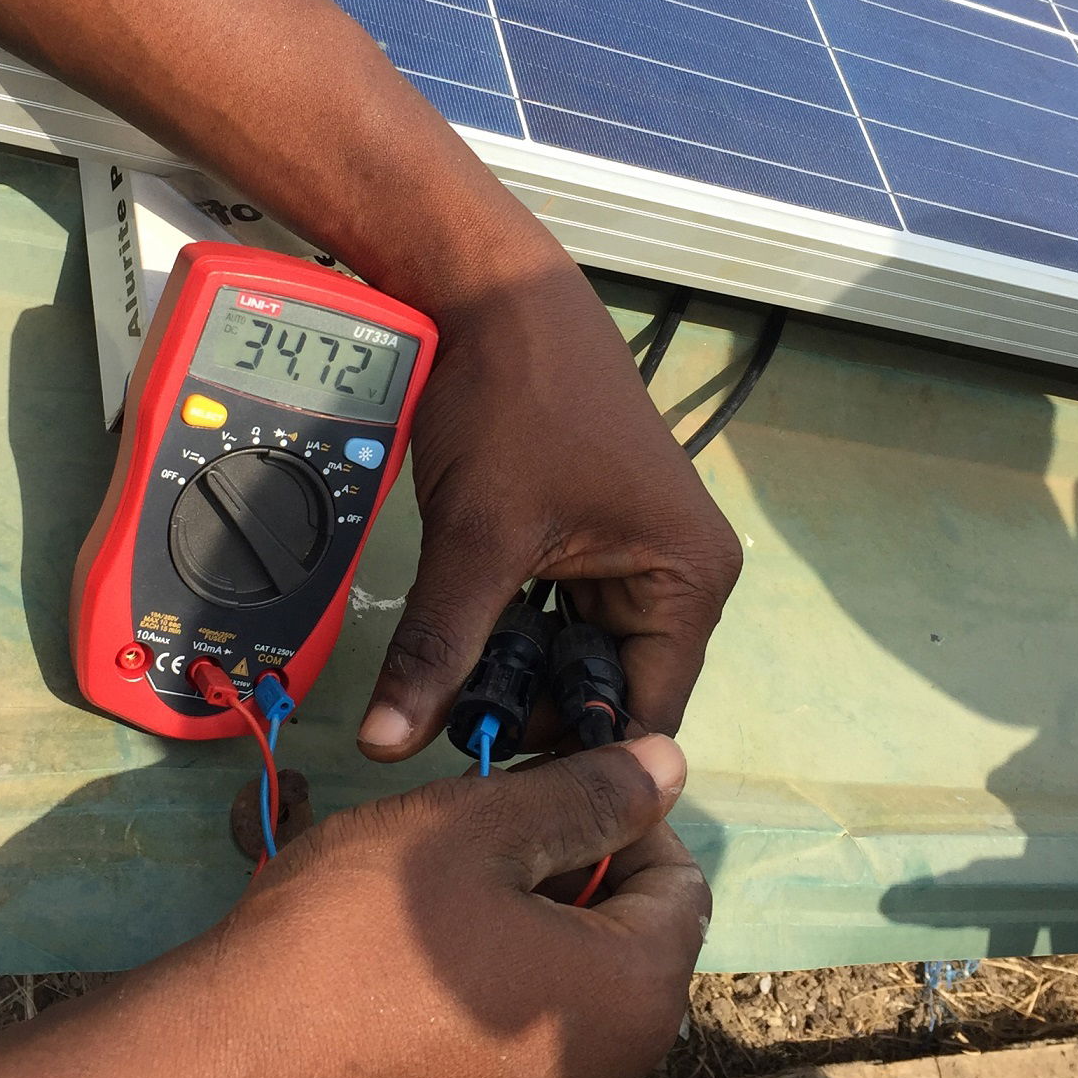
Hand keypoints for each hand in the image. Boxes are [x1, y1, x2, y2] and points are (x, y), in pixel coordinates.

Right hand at [190, 732, 708, 1077]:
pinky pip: (507, 1065)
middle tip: (466, 840)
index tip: (536, 791)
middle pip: (623, 948)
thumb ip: (589, 794)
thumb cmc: (355, 934)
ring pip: (560, 1005)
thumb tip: (671, 765)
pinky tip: (396, 984)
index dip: (618, 817)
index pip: (680, 881)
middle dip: (563, 881)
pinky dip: (477, 1011)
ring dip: (518, 942)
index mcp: (637, 1001)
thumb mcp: (474, 829)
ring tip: (422, 903)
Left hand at [356, 257, 742, 759]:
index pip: (642, 716)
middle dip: (536, 713)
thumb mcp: (477, 536)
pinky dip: (512, 630)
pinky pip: (558, 612)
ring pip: (575, 653)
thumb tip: (388, 746)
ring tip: (449, 690)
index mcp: (689, 582)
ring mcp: (638, 554)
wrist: (494, 294)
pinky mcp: (595, 535)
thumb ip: (440, 647)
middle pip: (609, 688)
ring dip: (517, 672)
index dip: (570, 757)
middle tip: (453, 737)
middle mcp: (681, 575)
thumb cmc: (514, 401)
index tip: (493, 783)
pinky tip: (463, 643)